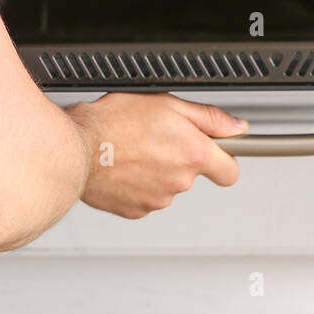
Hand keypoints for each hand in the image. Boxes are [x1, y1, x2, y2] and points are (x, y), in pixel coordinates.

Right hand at [66, 93, 245, 218]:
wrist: (76, 148)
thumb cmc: (114, 122)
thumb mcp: (167, 103)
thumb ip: (209, 118)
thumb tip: (236, 127)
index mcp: (193, 154)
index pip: (230, 171)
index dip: (225, 160)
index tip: (216, 152)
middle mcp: (179, 181)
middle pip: (191, 173)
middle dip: (179, 157)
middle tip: (155, 136)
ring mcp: (157, 199)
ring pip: (166, 185)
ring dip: (155, 170)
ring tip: (132, 149)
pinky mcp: (135, 210)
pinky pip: (144, 197)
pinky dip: (136, 184)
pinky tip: (123, 166)